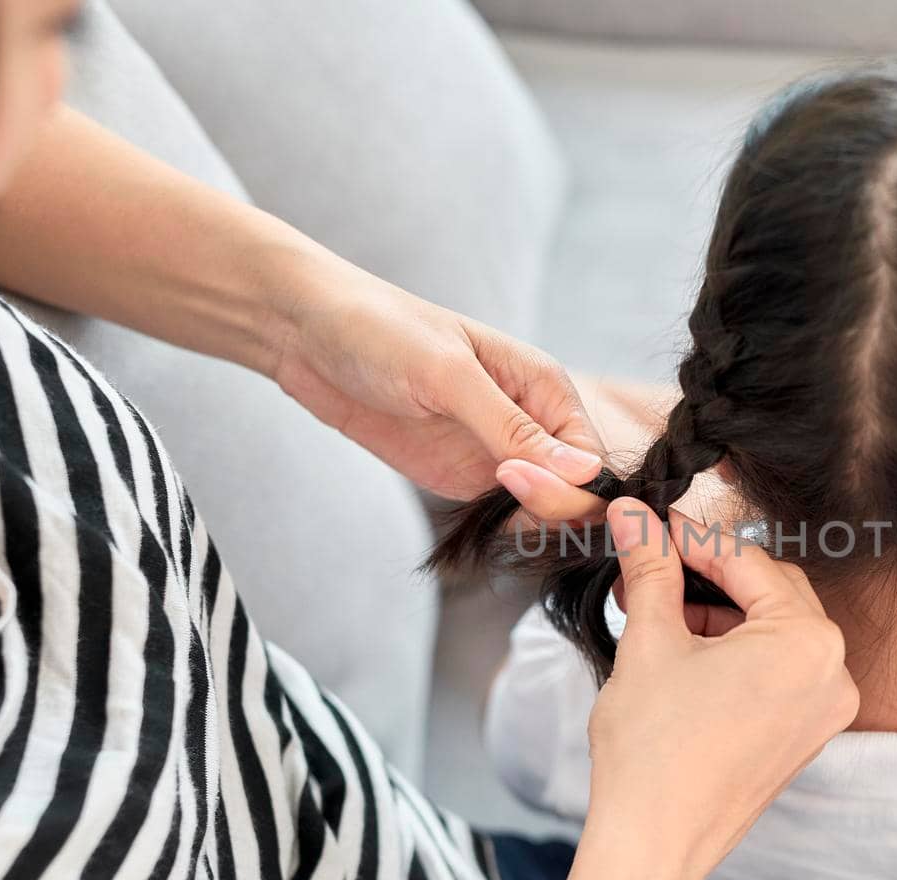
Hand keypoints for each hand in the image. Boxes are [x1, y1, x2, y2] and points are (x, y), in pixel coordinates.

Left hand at [269, 256, 608, 516]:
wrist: (305, 334)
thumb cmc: (380, 331)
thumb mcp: (449, 376)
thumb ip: (514, 428)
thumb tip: (584, 471)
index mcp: (544, 386)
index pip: (591, 456)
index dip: (572, 484)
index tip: (520, 486)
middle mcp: (531, 423)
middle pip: (575, 490)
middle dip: (554, 509)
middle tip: (502, 502)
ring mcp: (498, 455)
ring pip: (543, 510)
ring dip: (529, 527)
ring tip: (489, 520)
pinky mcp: (464, 477)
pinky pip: (502, 517)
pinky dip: (499, 532)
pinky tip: (478, 530)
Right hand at [582, 500, 858, 879]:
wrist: (653, 845)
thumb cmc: (654, 752)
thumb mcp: (650, 641)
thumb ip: (651, 568)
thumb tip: (635, 514)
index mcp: (808, 642)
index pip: (747, 560)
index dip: (689, 538)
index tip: (649, 522)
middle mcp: (834, 673)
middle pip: (770, 590)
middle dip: (707, 575)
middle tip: (648, 566)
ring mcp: (825, 709)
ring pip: (773, 629)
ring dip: (718, 612)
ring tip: (654, 611)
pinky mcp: (806, 735)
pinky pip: (778, 669)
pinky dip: (736, 651)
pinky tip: (683, 648)